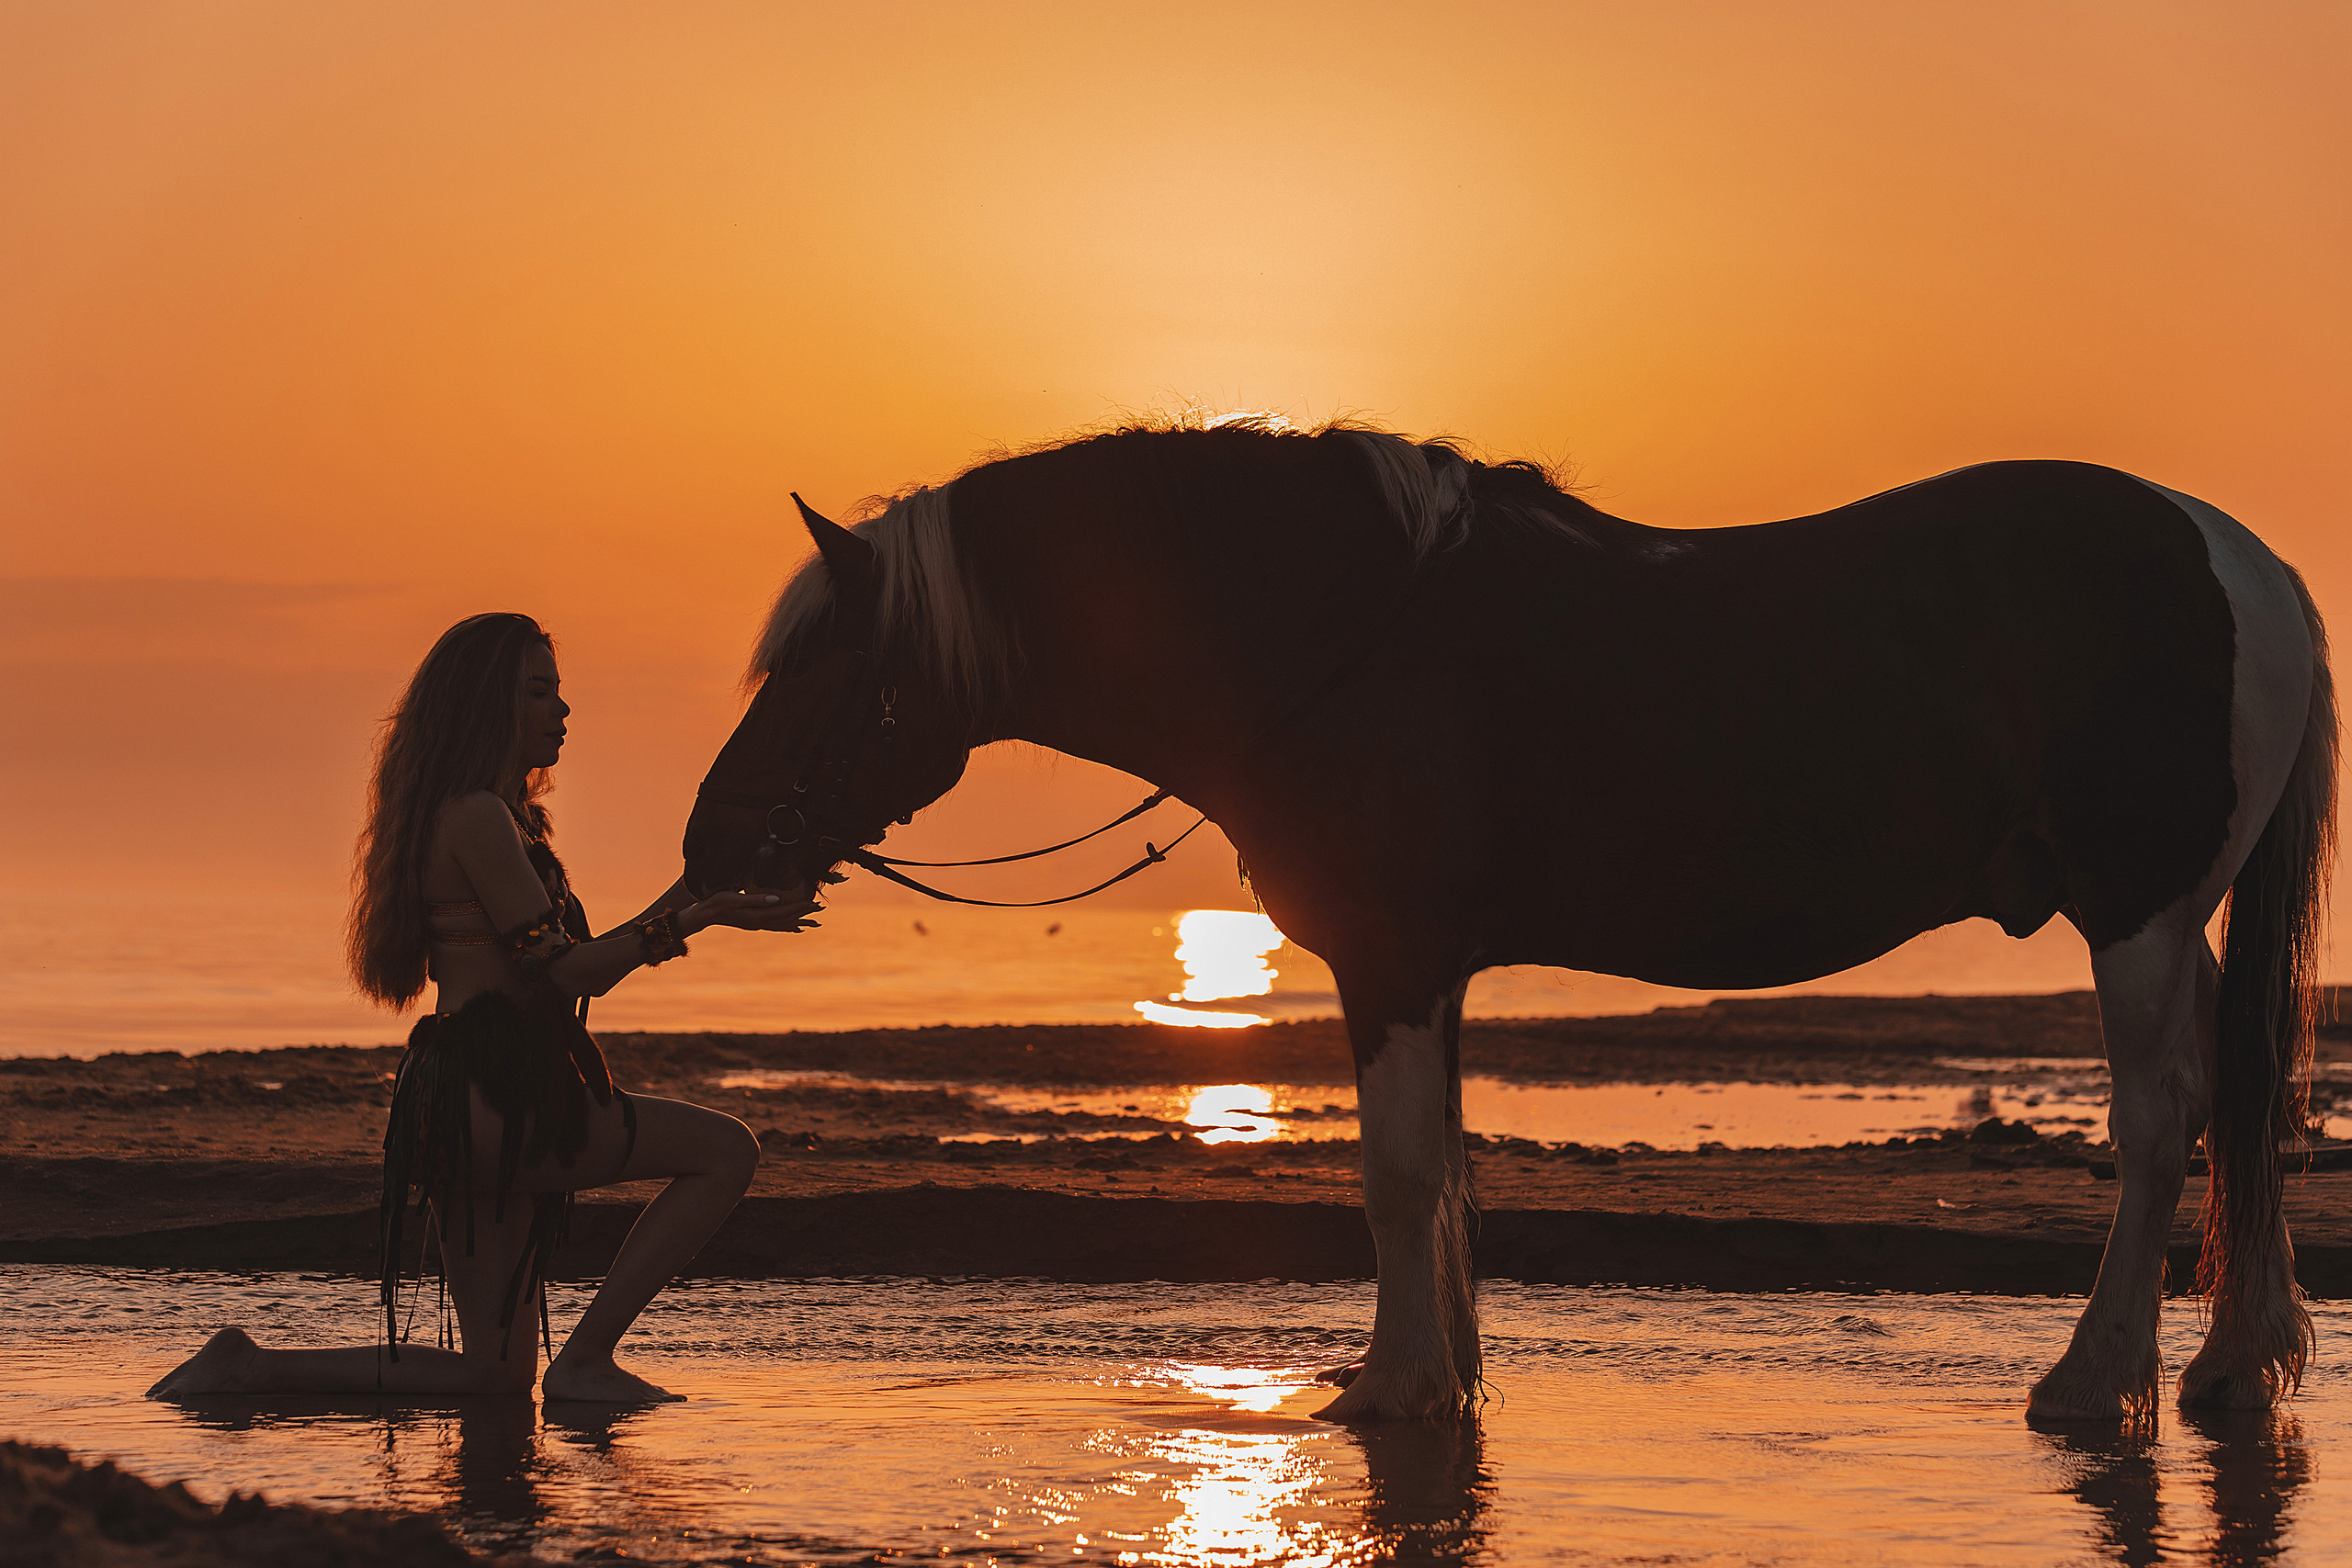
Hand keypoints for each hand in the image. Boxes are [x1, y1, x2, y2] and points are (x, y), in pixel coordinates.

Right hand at [682, 891, 822, 934]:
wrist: (704, 914)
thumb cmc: (718, 902)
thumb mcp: (735, 898)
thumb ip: (756, 899)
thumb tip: (776, 899)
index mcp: (757, 916)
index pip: (784, 911)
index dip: (800, 907)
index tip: (814, 903)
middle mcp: (759, 922)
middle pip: (787, 919)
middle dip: (804, 914)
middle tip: (820, 910)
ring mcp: (757, 924)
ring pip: (783, 924)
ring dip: (798, 921)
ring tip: (813, 921)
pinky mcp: (753, 922)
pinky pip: (775, 925)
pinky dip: (787, 925)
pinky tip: (794, 927)